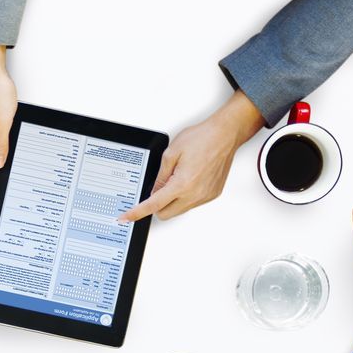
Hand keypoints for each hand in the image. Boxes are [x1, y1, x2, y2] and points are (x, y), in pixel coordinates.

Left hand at [119, 94, 263, 222]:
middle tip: (159, 187)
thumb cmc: (202, 138)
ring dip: (172, 200)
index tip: (126, 217)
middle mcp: (195, 194)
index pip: (153, 205)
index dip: (137, 212)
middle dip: (156, 205)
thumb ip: (159, 177)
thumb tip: (153, 192)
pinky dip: (185, 196)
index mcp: (182, 184)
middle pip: (166, 214)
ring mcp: (206, 196)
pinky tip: (189, 178)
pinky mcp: (213, 194)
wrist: (226, 134)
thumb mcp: (170, 154)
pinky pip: (192, 203)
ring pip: (179, 210)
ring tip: (178, 176)